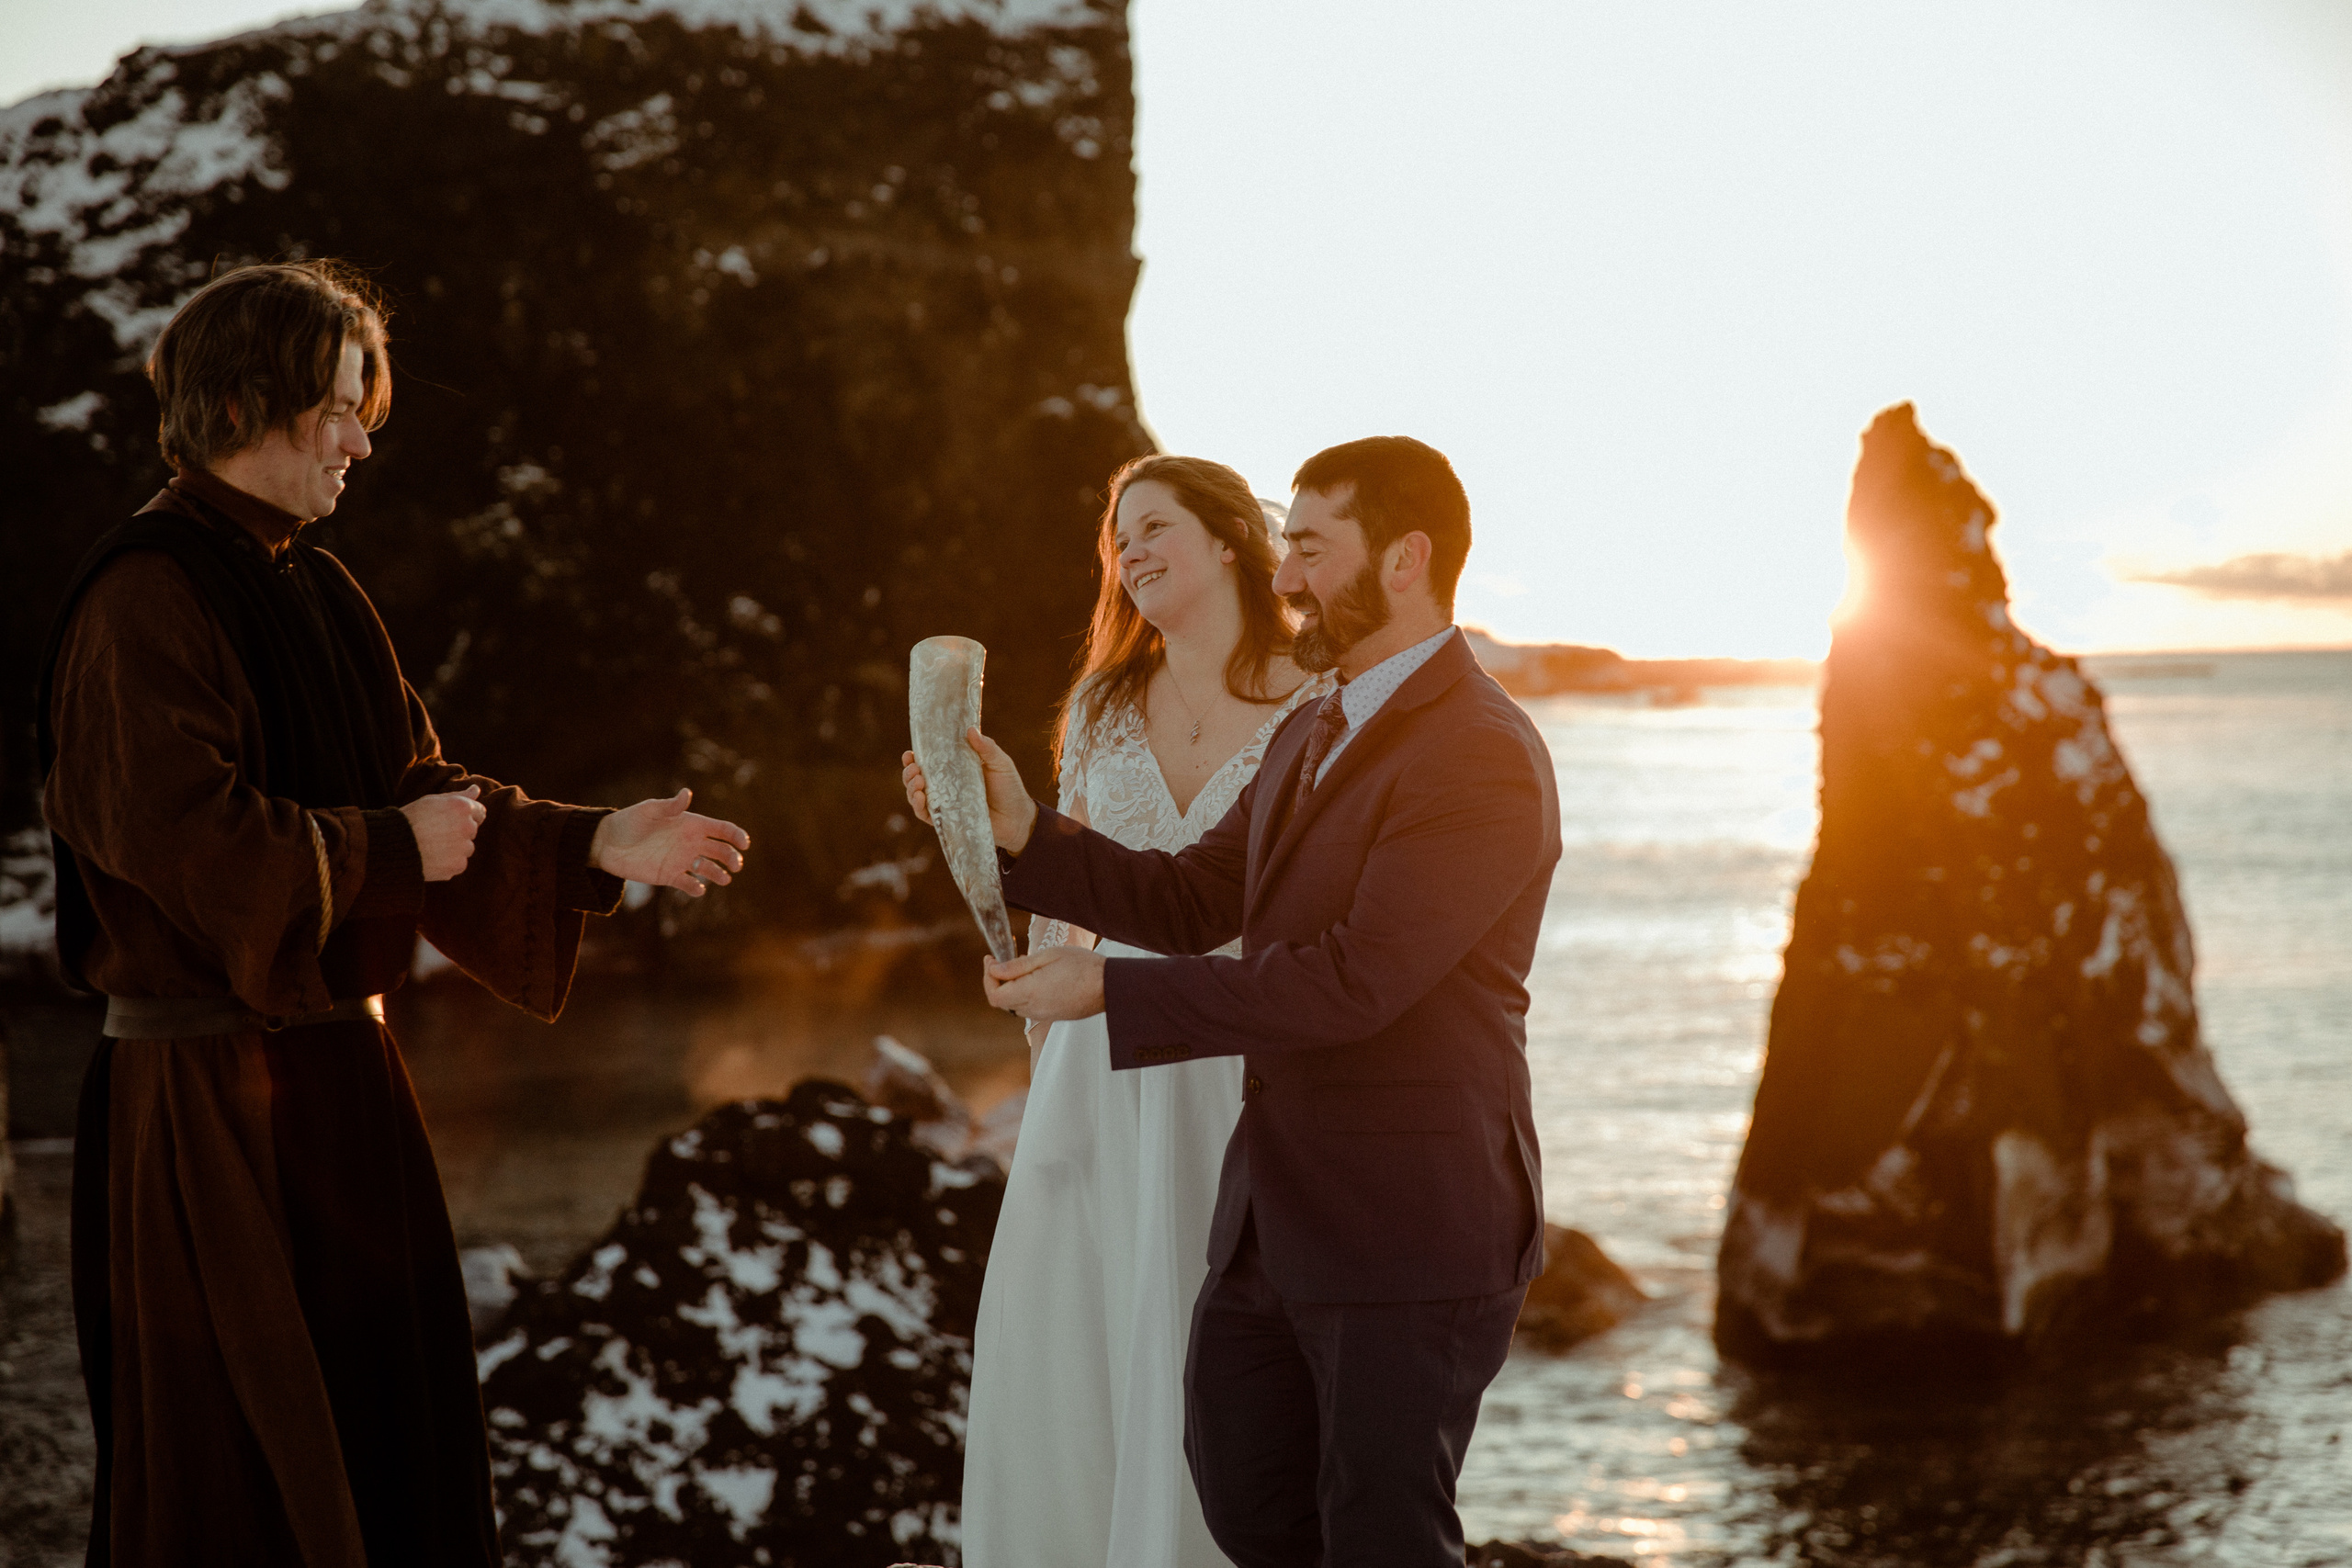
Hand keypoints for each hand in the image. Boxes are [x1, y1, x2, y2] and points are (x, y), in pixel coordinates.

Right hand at [400, 785, 483, 881]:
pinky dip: (448, 863)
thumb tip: (476, 789)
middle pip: (472, 831)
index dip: (464, 816)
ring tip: (431, 846)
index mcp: (462, 807)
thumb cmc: (410, 819)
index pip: (480, 812)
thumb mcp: (433, 801)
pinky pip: (458, 864)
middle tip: (435, 833)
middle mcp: (467, 826)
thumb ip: (459, 795)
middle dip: (459, 832)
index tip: (449, 820)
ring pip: (466, 848)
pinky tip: (431, 858)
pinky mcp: (458, 866)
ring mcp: (464, 848)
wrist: (391, 845)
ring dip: (455, 849)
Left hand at [589, 788, 750, 895]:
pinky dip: (696, 888)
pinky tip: (696, 888)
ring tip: (722, 878)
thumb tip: (687, 794)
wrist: (607, 844)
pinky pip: (689, 884)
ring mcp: (681, 861)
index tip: (744, 844)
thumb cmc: (629, 821)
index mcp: (691, 824)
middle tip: (735, 865)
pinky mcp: (670, 877)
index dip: (736, 836)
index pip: (721, 829)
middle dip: (732, 858)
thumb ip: (669, 806)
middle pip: (721, 851)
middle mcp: (690, 843)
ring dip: (719, 874)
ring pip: (709, 869)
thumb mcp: (648, 810)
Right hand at [900, 726, 1037, 852]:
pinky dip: (918, 807)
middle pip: (917, 778)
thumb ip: (987, 748)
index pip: (929, 761)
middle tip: (915, 767)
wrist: (1019, 819)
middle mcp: (946, 786)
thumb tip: (970, 729)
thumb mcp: (1000, 764)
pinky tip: (920, 798)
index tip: (910, 753)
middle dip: (909, 772)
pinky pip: (926, 815)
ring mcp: (945, 804)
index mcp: (955, 769)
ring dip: (910, 788)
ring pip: (917, 796)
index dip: (915, 757)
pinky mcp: (947, 821)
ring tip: (918, 780)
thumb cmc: (1009, 788)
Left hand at [983, 946, 1105, 1021]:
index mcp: (1030, 993)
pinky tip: (1038, 976)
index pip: (994, 995)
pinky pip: (1031, 1007)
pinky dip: (1027, 993)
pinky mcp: (1055, 1016)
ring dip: (1013, 986)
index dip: (988, 977)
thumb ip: (1018, 966)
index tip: (991, 958)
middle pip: (1003, 1000)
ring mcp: (1045, 1015)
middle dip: (998, 980)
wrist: (1111, 986)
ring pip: (1016, 1004)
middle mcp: (1034, 1009)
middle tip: (1004, 958)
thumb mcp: (1047, 956)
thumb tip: (995, 969)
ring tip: (1024, 964)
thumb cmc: (1082, 966)